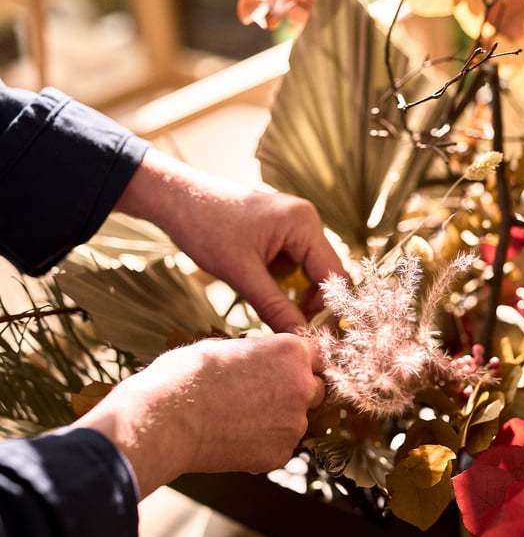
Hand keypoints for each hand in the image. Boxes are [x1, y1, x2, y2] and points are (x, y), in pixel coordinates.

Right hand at [72, 335, 323, 498]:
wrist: (165, 420)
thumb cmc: (187, 376)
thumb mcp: (224, 346)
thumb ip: (256, 355)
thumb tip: (257, 361)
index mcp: (292, 352)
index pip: (315, 357)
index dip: (298, 365)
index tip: (283, 372)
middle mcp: (302, 386)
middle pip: (314, 391)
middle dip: (295, 393)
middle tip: (261, 396)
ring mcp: (294, 424)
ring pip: (297, 422)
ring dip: (279, 420)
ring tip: (240, 419)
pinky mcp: (280, 454)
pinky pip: (280, 447)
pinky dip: (264, 444)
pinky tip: (235, 438)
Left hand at [115, 148, 345, 332]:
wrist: (176, 199)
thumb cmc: (205, 228)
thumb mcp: (241, 274)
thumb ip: (274, 306)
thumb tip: (299, 338)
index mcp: (304, 223)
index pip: (333, 274)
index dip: (330, 309)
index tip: (318, 338)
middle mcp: (306, 220)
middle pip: (326, 273)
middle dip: (315, 305)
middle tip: (298, 333)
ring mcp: (295, 225)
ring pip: (311, 271)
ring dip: (301, 297)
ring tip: (282, 319)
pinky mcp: (281, 232)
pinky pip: (296, 264)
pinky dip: (288, 286)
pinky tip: (272, 300)